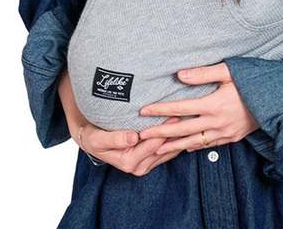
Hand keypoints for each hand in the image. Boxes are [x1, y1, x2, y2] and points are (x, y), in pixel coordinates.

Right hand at [58, 70, 181, 175]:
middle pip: (163, 149)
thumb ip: (115, 138)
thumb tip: (132, 138)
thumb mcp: (98, 138)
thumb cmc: (94, 137)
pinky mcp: (150, 160)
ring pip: (167, 151)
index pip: (152, 146)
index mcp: (128, 163)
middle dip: (174, 133)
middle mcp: (139, 167)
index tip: (173, 117)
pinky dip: (175, 140)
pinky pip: (167, 151)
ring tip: (188, 120)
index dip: (163, 131)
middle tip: (186, 115)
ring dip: (177, 137)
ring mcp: (146, 164)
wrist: (93, 140)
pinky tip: (183, 128)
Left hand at [139, 62, 258, 153]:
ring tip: (156, 149)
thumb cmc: (253, 80)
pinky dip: (194, 147)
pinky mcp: (232, 138)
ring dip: (174, 146)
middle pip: (183, 129)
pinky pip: (209, 146)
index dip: (160, 110)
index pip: (180, 108)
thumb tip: (180, 75)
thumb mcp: (229, 71)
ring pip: (194, 142)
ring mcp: (225, 133)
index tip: (143, 111)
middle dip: (160, 132)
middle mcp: (217, 122)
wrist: (279, 98)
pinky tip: (185, 148)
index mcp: (214, 104)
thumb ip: (203, 74)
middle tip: (141, 135)